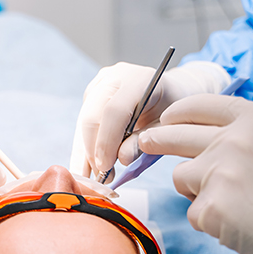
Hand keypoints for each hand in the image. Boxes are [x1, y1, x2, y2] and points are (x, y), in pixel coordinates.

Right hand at [69, 61, 228, 179]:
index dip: (107, 141)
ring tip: (93, 176)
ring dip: (85, 151)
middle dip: (92, 150)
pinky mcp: (91, 93)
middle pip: (92, 116)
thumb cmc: (170, 111)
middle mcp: (114, 77)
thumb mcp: (164, 128)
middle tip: (100, 177)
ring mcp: (100, 83)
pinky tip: (88, 166)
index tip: (104, 167)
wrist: (169, 92)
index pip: (114, 111)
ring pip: (83, 121)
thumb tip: (120, 159)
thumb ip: (143, 142)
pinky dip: (84, 146)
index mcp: (137, 80)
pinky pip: (82, 122)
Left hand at [138, 94, 252, 253]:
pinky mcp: (210, 207)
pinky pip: (192, 211)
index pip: (198, 105)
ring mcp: (218, 173)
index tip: (165, 120)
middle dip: (154, 139)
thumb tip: (194, 132)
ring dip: (195, 191)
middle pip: (172, 135)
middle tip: (144, 142)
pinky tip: (238, 224)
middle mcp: (232, 140)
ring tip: (234, 204)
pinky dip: (208, 220)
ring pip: (180, 177)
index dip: (176, 113)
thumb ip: (240, 133)